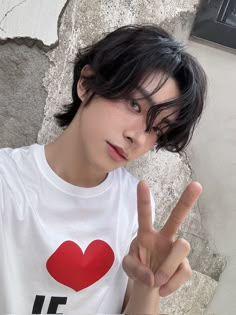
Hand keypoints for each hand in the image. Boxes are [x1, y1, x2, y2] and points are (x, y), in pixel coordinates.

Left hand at [122, 180, 201, 296]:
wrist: (149, 285)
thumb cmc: (138, 268)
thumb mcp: (128, 267)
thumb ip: (134, 269)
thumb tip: (152, 277)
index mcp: (146, 234)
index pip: (145, 215)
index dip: (143, 200)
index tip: (141, 182)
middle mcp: (164, 237)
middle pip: (177, 217)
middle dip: (186, 201)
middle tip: (196, 185)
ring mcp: (176, 250)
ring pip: (182, 246)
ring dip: (168, 266)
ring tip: (157, 280)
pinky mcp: (184, 265)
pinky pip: (184, 271)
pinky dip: (172, 283)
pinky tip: (163, 288)